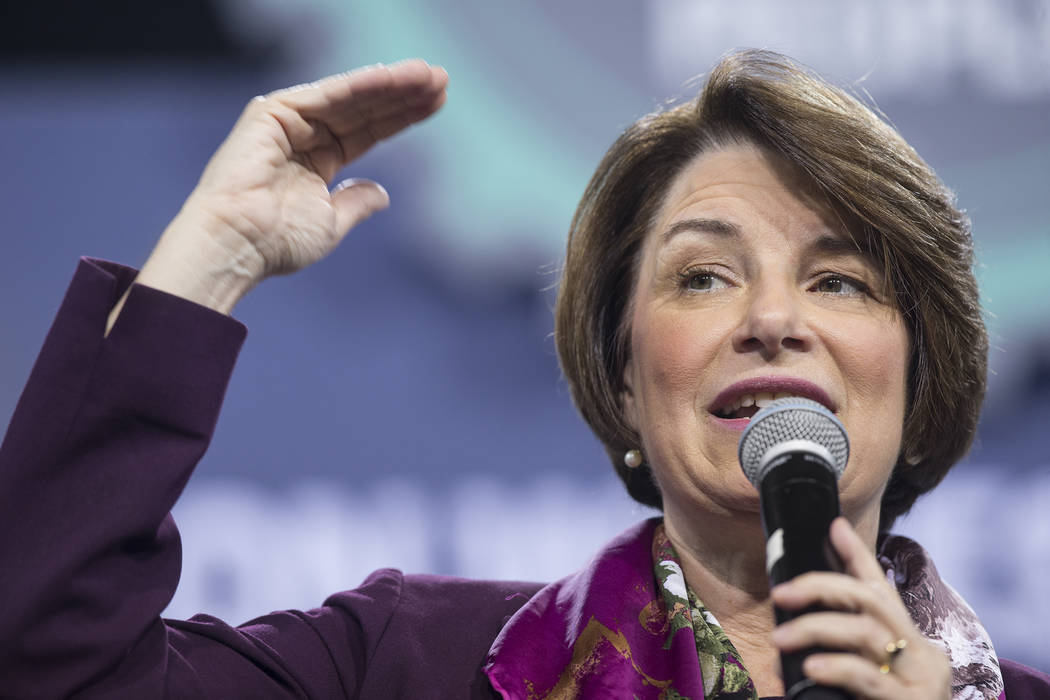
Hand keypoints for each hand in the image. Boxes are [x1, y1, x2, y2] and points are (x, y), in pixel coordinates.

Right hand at [108, 60, 446, 327]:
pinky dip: (361, 84)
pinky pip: (328, 94)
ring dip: (391, 84)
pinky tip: (393, 77)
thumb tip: (382, 193)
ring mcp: (289, 120)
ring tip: (430, 75)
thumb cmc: (276, 242)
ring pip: (350, 97)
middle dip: (404, 94)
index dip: (402, 117)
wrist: (237, 246)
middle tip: (443, 79)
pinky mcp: (273, 112)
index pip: (369, 130)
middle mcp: (304, 134)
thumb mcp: (331, 223)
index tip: (437, 104)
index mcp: (317, 160)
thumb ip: (356, 203)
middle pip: (364, 109)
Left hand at [769, 518, 950, 699]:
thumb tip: (797, 614)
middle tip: (781, 592)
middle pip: (869, 600)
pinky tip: (810, 666)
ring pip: (865, 632)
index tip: (832, 525)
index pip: (879, 588)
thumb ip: (842, 644)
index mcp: (908, 640)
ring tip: (780, 638)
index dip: (855, 555)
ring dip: (816, 628)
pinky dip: (835, 666)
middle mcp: (921, 653)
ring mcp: (920, 680)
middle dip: (822, 585)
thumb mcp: (866, 674)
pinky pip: (868, 678)